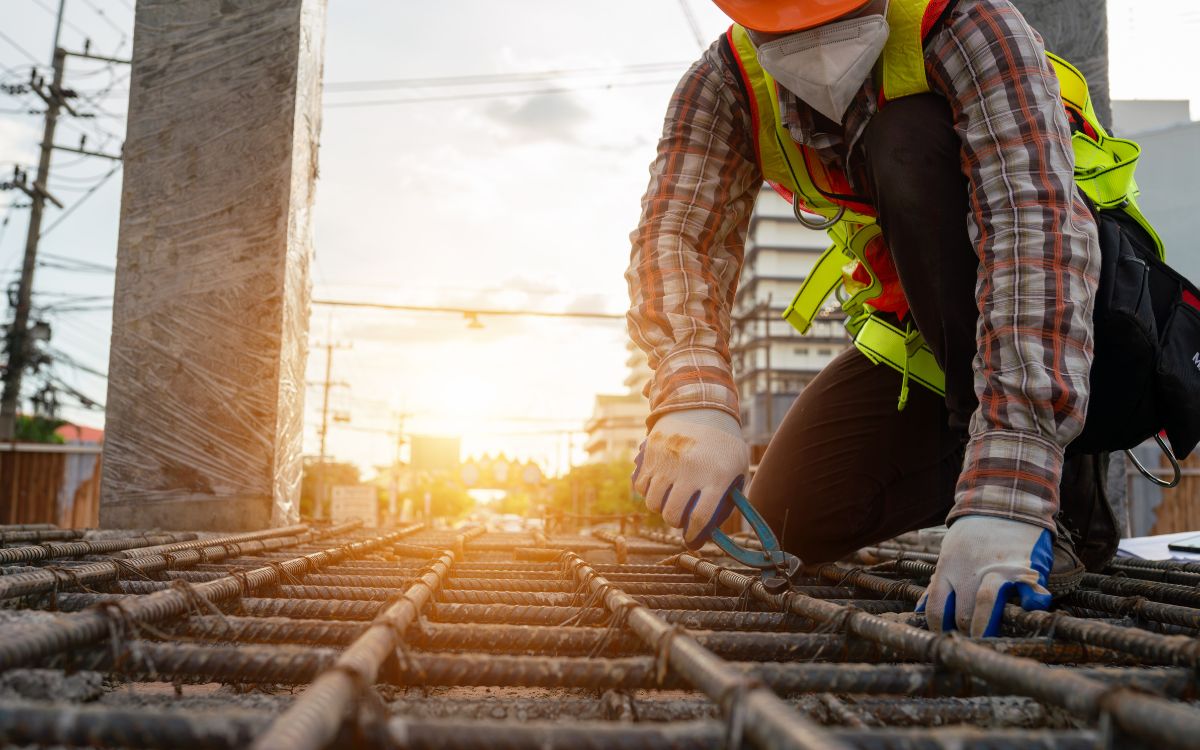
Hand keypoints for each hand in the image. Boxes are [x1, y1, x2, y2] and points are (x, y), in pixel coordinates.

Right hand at [632, 408, 749, 548]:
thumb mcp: (738, 466)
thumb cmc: (723, 443)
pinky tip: (655, 489)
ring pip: (653, 502)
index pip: (700, 517)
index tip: (691, 539)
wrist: (701, 407)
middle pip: (672, 513)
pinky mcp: (652, 452)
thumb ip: (733, 495)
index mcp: (716, 475)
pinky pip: (641, 485)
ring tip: (667, 504)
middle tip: (678, 520)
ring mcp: (668, 461)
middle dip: (674, 523)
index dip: (693, 535)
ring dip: (659, 509)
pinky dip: (646, 492)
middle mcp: (690, 469)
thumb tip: (720, 526)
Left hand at [916, 515, 1053, 636]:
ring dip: (986, 628)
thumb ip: (936, 584)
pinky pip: (1029, 593)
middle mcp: (969, 572)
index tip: (948, 638)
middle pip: (963, 613)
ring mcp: (997, 569)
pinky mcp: (1023, 567)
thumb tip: (918, 610)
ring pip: (986, 603)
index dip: (940, 628)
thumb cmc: (972, 536)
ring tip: (989, 642)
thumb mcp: (948, 555)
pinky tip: (1028, 613)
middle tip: (971, 645)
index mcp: (948, 570)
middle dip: (966, 634)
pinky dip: (1031, 607)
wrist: (1002, 503)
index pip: (937, 608)